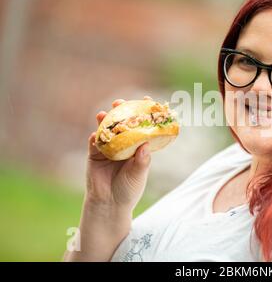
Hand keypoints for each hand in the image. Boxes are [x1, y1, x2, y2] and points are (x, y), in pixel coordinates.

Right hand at [85, 96, 152, 210]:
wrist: (109, 204)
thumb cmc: (129, 189)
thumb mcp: (138, 174)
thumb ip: (142, 160)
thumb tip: (146, 144)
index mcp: (137, 147)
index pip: (141, 127)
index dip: (143, 114)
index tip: (146, 99)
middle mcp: (123, 145)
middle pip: (122, 124)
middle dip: (121, 111)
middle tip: (119, 102)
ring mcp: (108, 148)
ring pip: (106, 130)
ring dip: (104, 120)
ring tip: (104, 113)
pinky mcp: (94, 154)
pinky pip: (94, 143)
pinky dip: (95, 137)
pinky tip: (95, 134)